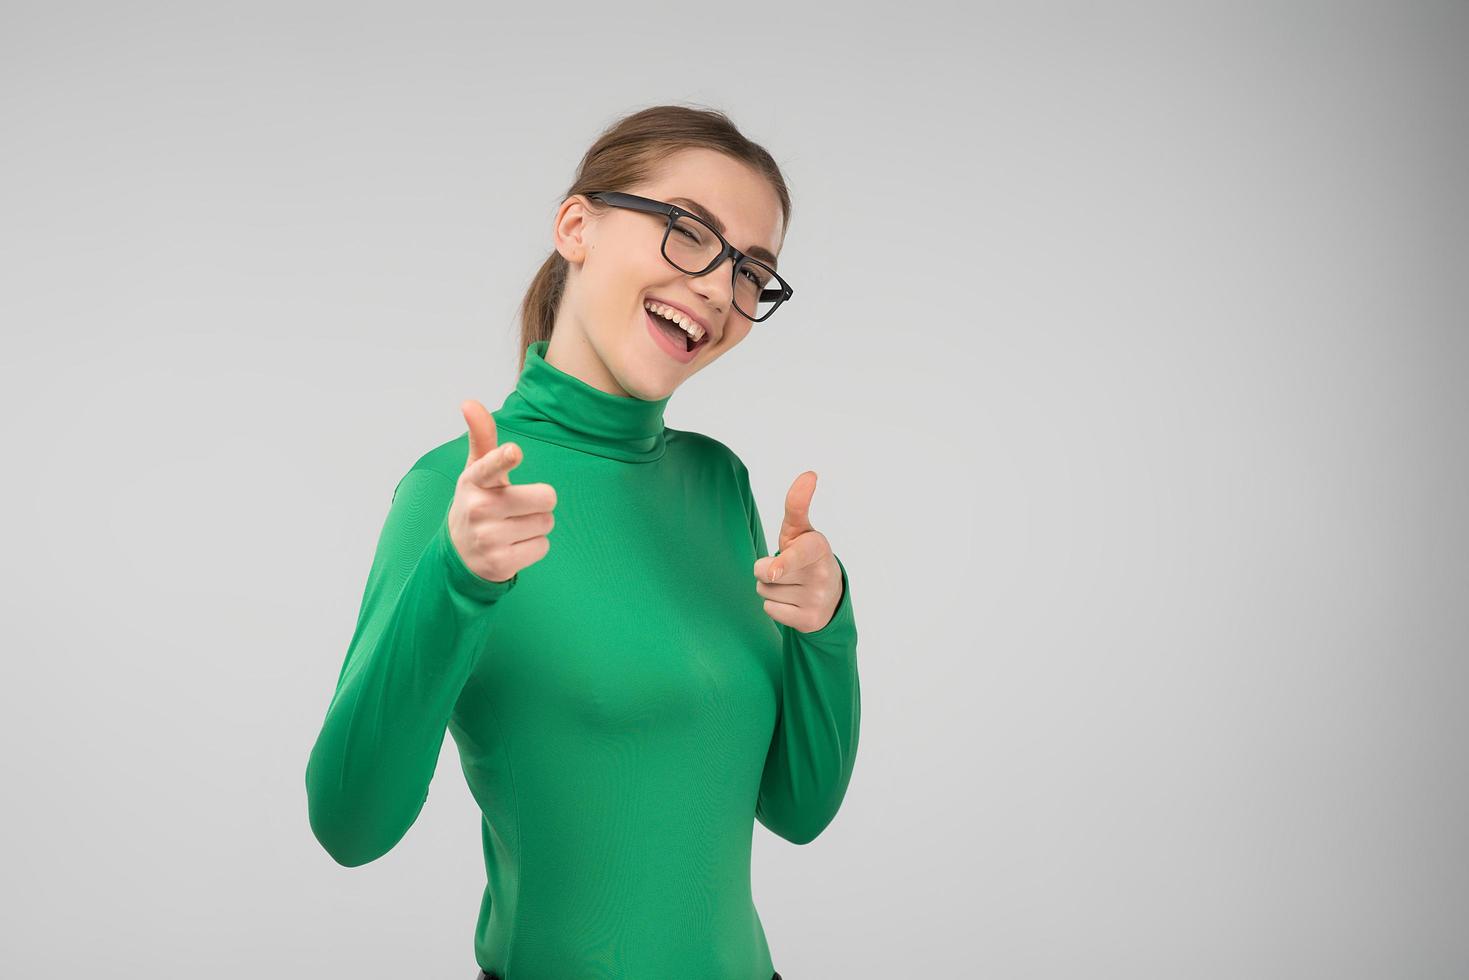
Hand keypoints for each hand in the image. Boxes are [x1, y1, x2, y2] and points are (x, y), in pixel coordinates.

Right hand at [448, 400, 557, 583]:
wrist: (459, 555)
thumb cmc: (477, 502)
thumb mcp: (476, 471)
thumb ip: (482, 436)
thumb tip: (469, 402)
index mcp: (474, 481)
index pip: (490, 465)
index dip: (504, 458)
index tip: (514, 451)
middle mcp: (478, 508)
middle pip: (546, 497)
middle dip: (541, 501)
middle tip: (519, 506)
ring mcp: (488, 538)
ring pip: (546, 523)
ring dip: (537, 525)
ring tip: (513, 527)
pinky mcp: (500, 563)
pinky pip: (542, 546)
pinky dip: (534, 546)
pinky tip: (513, 546)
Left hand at [753, 470, 843, 632]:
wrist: (830, 596)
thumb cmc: (805, 555)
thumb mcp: (800, 529)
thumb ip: (797, 505)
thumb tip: (809, 474)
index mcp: (818, 546)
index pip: (796, 553)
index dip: (782, 562)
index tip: (773, 571)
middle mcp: (822, 573)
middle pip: (763, 572)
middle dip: (767, 571)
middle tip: (788, 570)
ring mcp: (817, 598)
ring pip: (765, 592)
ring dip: (772, 589)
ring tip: (793, 586)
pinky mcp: (810, 621)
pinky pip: (770, 610)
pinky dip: (776, 607)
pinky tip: (794, 603)